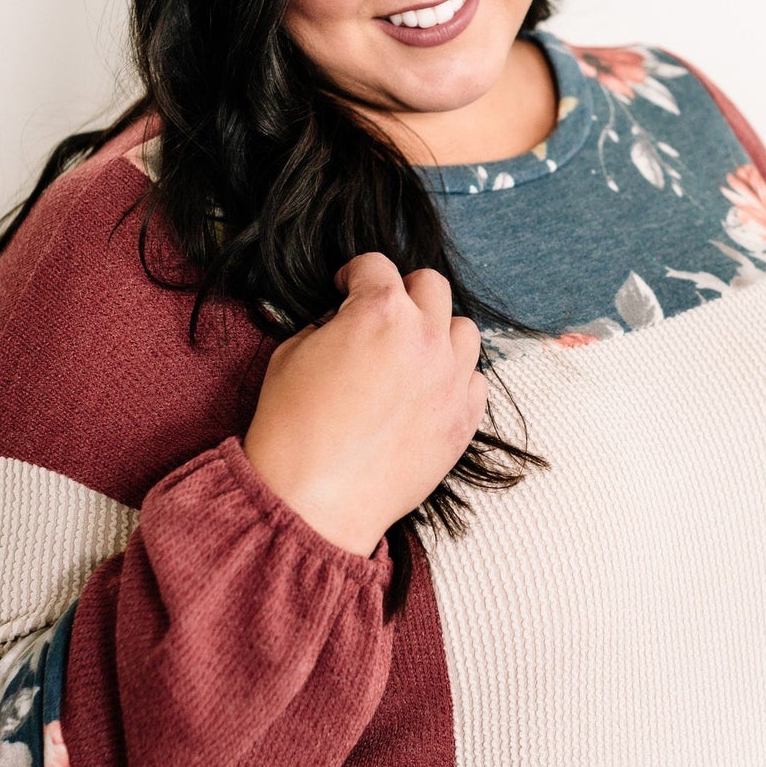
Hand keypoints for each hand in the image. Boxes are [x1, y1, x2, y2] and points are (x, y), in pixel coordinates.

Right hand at [240, 253, 488, 557]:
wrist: (315, 501)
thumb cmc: (294, 431)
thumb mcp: (290, 356)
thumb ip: (325, 327)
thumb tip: (342, 325)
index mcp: (379, 311)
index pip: (376, 265)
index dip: (354, 275)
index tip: (346, 289)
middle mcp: (424, 337)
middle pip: (431, 286)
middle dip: (403, 292)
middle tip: (382, 315)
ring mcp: (450, 379)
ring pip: (464, 330)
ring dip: (437, 332)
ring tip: (410, 354)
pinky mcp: (463, 420)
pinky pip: (475, 380)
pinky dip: (454, 378)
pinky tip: (426, 392)